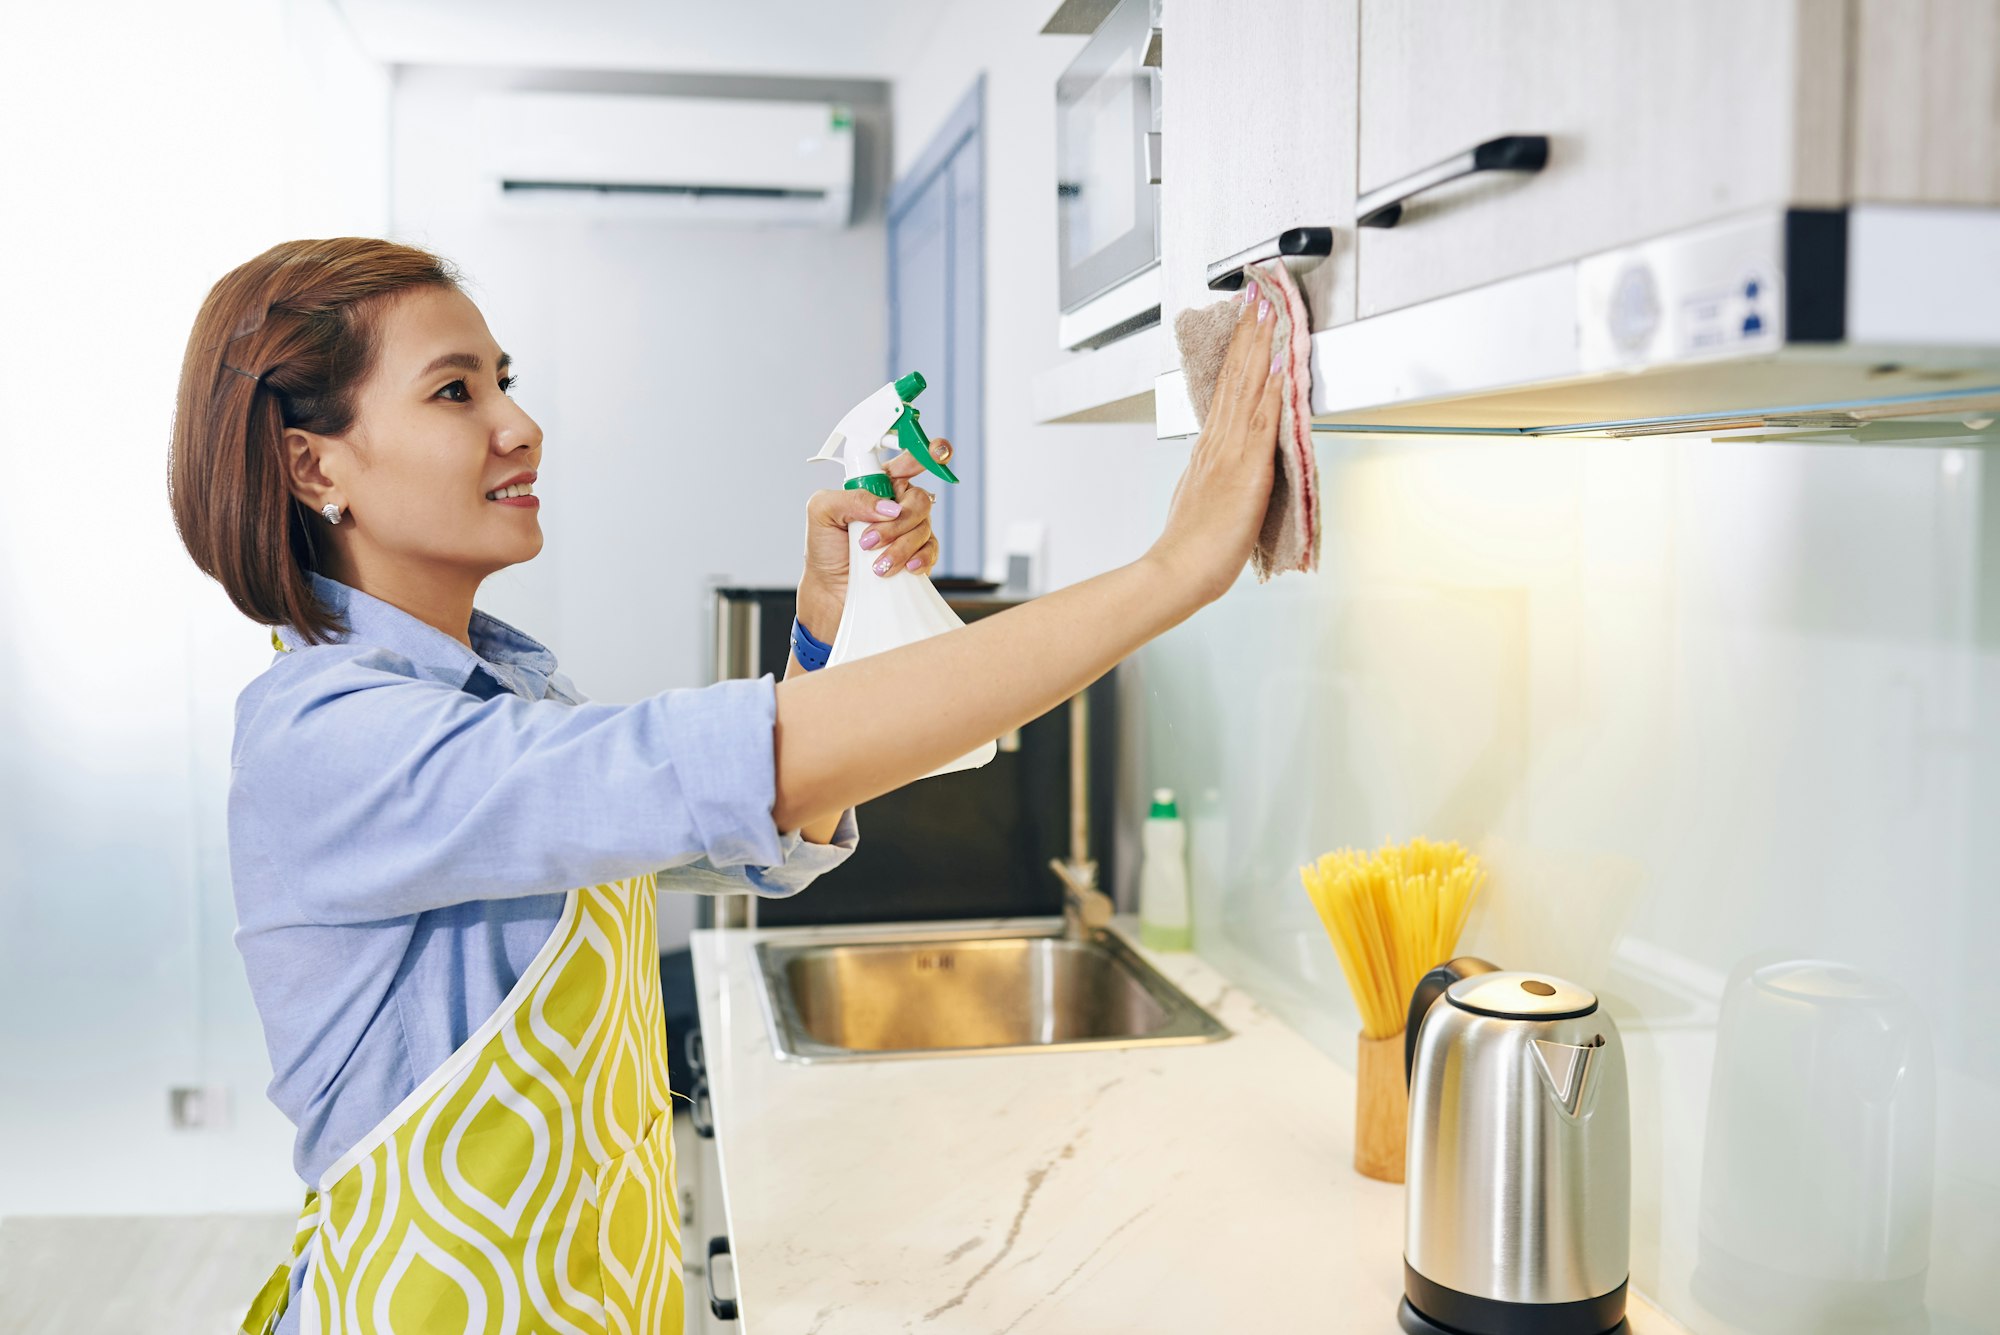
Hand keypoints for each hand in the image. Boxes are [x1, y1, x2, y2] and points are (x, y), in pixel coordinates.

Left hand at [797, 440, 950, 641]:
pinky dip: (919, 559)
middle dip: (899, 521)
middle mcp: (897, 506)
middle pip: (919, 499)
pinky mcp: (917, 556)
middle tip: (869, 540)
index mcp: (876, 487)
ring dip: (899, 547)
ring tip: (875, 565)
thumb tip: (889, 508)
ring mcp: (909, 531)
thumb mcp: (822, 511)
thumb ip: (852, 498)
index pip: (905, 463)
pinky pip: (931, 551)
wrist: (830, 591)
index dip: (927, 454)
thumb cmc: (824, 548)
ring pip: (924, 527)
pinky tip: (905, 568)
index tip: (938, 452)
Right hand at [1146, 289, 1279, 607]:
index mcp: (1209, 449)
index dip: (1238, 353)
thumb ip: (1215, 474)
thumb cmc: (1191, 547)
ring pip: (1248, 387)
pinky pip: (1263, 419)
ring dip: (1260, 347)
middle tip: (1257, 297)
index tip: (1246, 322)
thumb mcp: (1202, 498)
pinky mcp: (1247, 468)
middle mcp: (1218, 442)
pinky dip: (1271, 388)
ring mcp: (1231, 452)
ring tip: (1268, 312)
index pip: (1227, 389)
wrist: (1178, 570)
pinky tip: (1278, 363)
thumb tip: (1223, 462)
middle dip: (1248, 334)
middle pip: (1236, 377)